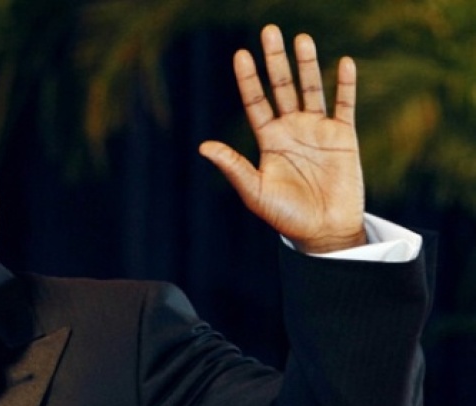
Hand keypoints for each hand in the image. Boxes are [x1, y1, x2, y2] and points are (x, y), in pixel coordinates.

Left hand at [199, 24, 366, 252]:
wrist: (324, 232)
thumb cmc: (286, 216)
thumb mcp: (255, 191)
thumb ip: (233, 166)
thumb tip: (203, 146)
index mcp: (269, 141)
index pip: (256, 102)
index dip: (248, 80)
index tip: (240, 54)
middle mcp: (292, 129)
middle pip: (282, 87)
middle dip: (275, 61)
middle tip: (269, 31)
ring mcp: (318, 130)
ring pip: (311, 89)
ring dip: (307, 64)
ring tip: (301, 38)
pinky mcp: (344, 137)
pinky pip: (345, 105)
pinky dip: (346, 84)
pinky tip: (343, 63)